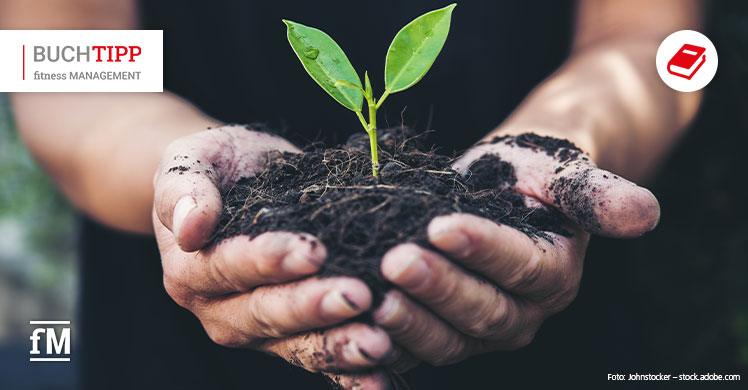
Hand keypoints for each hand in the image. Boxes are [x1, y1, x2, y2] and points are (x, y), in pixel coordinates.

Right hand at [152, 126, 395, 384]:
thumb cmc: (217, 168)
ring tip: (377, 344)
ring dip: (338, 346)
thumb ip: (185, 189)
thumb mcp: (192, 161)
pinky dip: (348, 374)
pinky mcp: (290, 339)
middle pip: (267, 312)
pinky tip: (380, 380)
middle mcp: (222, 309)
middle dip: (313, 306)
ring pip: (297, 344)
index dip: (269, 261)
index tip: (313, 250)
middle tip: (357, 296)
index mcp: (192, 269)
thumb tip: (190, 227)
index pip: (230, 267)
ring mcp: (258, 330)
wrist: (236, 184)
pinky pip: (318, 360)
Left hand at [373, 133, 659, 364]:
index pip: (521, 268)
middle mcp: (519, 313)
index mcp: (553, 277)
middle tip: (395, 260)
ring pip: (446, 339)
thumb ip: (597, 195)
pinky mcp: (439, 331)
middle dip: (437, 288)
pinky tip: (355, 320)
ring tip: (371, 294)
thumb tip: (646, 214)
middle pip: (481, 312)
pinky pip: (414, 345)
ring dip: (408, 321)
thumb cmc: (532, 178)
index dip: (483, 250)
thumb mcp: (564, 176)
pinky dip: (386, 339)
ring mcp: (476, 328)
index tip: (442, 226)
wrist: (501, 191)